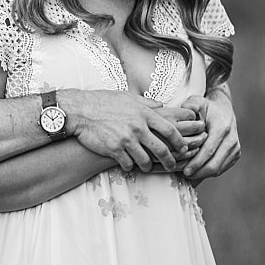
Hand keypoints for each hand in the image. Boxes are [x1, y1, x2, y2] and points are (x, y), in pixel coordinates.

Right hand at [58, 89, 197, 172]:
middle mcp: (138, 128)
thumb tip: (161, 105)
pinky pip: (127, 164)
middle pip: (161, 149)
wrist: (80, 110)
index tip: (183, 147)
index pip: (170, 129)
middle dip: (169, 160)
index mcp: (144, 114)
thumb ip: (147, 103)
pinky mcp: (114, 149)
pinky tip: (128, 165)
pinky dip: (129, 167)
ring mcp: (126, 140)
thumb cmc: (103, 101)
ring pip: (145, 160)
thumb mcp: (128, 97)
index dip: (179, 141)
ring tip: (147, 167)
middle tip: (172, 165)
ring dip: (148, 166)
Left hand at [180, 88, 239, 179]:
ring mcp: (235, 148)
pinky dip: (207, 173)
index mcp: (222, 128)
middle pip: (214, 164)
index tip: (184, 171)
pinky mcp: (235, 154)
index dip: (196, 163)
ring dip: (201, 174)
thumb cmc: (206, 107)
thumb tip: (184, 110)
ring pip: (218, 169)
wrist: (224, 109)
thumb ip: (189, 106)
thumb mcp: (197, 102)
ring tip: (185, 174)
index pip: (209, 150)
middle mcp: (232, 139)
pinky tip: (194, 171)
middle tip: (182, 174)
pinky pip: (221, 169)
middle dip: (197, 172)